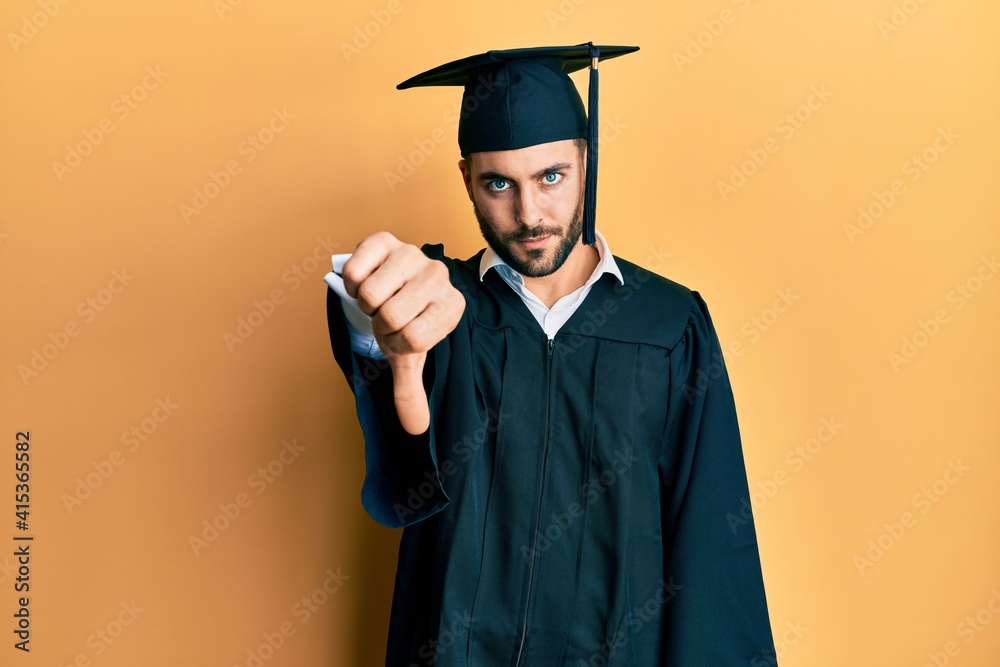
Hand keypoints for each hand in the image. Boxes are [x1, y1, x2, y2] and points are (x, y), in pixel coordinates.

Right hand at [341, 232, 464, 433]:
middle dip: (379, 324)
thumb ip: (410, 390)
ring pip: (371, 294)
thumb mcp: (409, 355)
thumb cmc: (405, 319)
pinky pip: (355, 270)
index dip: (396, 343)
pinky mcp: (385, 239)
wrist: (391, 282)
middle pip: (391, 316)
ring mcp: (413, 253)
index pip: (413, 339)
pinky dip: (351, 282)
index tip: (401, 334)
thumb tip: (416, 429)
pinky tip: (366, 279)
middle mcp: (440, 275)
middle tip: (387, 315)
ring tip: (378, 298)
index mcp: (453, 306)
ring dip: (365, 303)